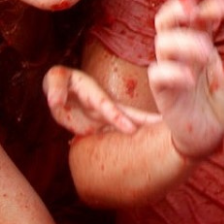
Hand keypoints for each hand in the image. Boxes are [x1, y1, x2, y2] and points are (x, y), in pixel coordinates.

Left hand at [43, 65, 160, 135]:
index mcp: (94, 93)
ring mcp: (105, 116)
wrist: (62, 89)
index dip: (118, 117)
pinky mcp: (103, 125)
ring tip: (168, 135)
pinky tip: (148, 146)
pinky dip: (134, 139)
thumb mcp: (55, 77)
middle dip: (146, 121)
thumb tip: (56, 102)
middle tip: (167, 127)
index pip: (106, 106)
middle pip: (128, 113)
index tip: (131, 129)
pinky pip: (119, 133)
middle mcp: (104, 105)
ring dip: (146, 129)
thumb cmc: (60, 80)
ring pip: (128, 123)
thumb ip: (55, 88)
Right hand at [148, 0, 223, 160]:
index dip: (210, 6)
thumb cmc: (219, 104)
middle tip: (194, 9)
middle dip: (177, 9)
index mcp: (199, 43)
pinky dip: (173, 72)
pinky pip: (158, 75)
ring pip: (162, 43)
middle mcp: (181, 52)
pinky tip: (191, 79)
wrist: (207, 136)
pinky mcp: (162, 91)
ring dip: (184, 42)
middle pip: (166, 20)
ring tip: (207, 54)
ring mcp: (170, 70)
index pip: (198, 16)